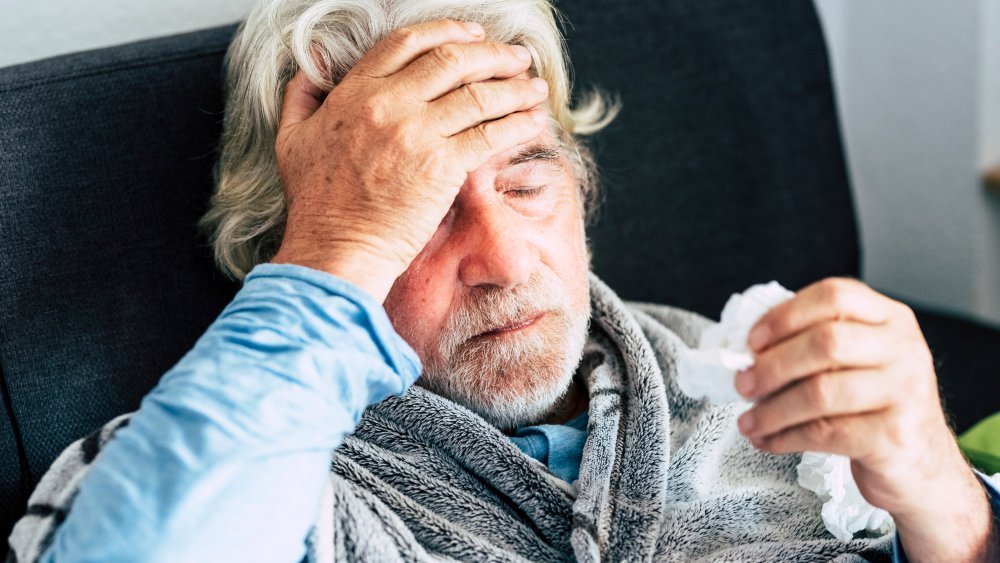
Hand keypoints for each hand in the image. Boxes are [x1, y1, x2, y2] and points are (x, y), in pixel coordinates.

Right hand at [270, 20, 549, 300]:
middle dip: (493, 54)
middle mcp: (387, 105)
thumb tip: (310, 63)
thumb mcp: (292, 138)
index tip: (474, 33)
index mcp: (355, 93)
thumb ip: (301, 95)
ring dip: (515, 87)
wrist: (336, 249)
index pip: (408, 43)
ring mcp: (416, 134)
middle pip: (452, 60)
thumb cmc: (316, 204)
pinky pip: (490, 134)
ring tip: (535, 86)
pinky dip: (517, 124)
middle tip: (517, 57)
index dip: (448, 30)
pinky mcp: (442, 166)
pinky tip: (534, 120)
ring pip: (478, 94)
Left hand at [734, 277, 993, 560]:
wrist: (923, 465)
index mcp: (890, 318)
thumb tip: (749, 350)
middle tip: (742, 383)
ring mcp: (904, 392)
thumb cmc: (876, 406)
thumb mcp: (859, 361)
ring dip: (772, 409)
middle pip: (826, 342)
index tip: (752, 340)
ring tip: (748, 420)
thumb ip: (816, 344)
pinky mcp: (894, 435)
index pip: (834, 296)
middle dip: (773, 365)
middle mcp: (904, 349)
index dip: (785, 315)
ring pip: (821, 392)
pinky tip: (768, 440)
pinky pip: (825, 433)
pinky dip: (785, 437)